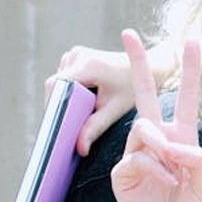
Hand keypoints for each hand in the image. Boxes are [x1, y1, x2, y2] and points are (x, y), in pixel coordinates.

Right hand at [44, 35, 173, 156]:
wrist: (148, 67)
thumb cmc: (133, 87)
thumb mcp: (115, 109)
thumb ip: (95, 127)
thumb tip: (79, 149)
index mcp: (88, 65)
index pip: (56, 86)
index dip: (53, 106)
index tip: (58, 125)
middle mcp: (78, 55)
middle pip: (55, 85)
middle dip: (61, 105)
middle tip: (71, 125)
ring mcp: (76, 53)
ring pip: (58, 82)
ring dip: (66, 97)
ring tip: (82, 111)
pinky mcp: (77, 56)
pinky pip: (64, 77)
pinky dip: (70, 89)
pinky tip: (84, 99)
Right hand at [110, 31, 201, 201]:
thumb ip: (194, 159)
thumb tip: (170, 143)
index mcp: (182, 136)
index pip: (186, 97)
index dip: (189, 70)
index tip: (190, 40)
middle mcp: (158, 139)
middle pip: (146, 95)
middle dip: (137, 64)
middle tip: (127, 33)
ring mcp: (138, 153)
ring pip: (142, 128)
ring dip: (159, 145)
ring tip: (172, 171)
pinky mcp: (123, 171)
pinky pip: (134, 156)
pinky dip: (150, 166)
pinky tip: (162, 181)